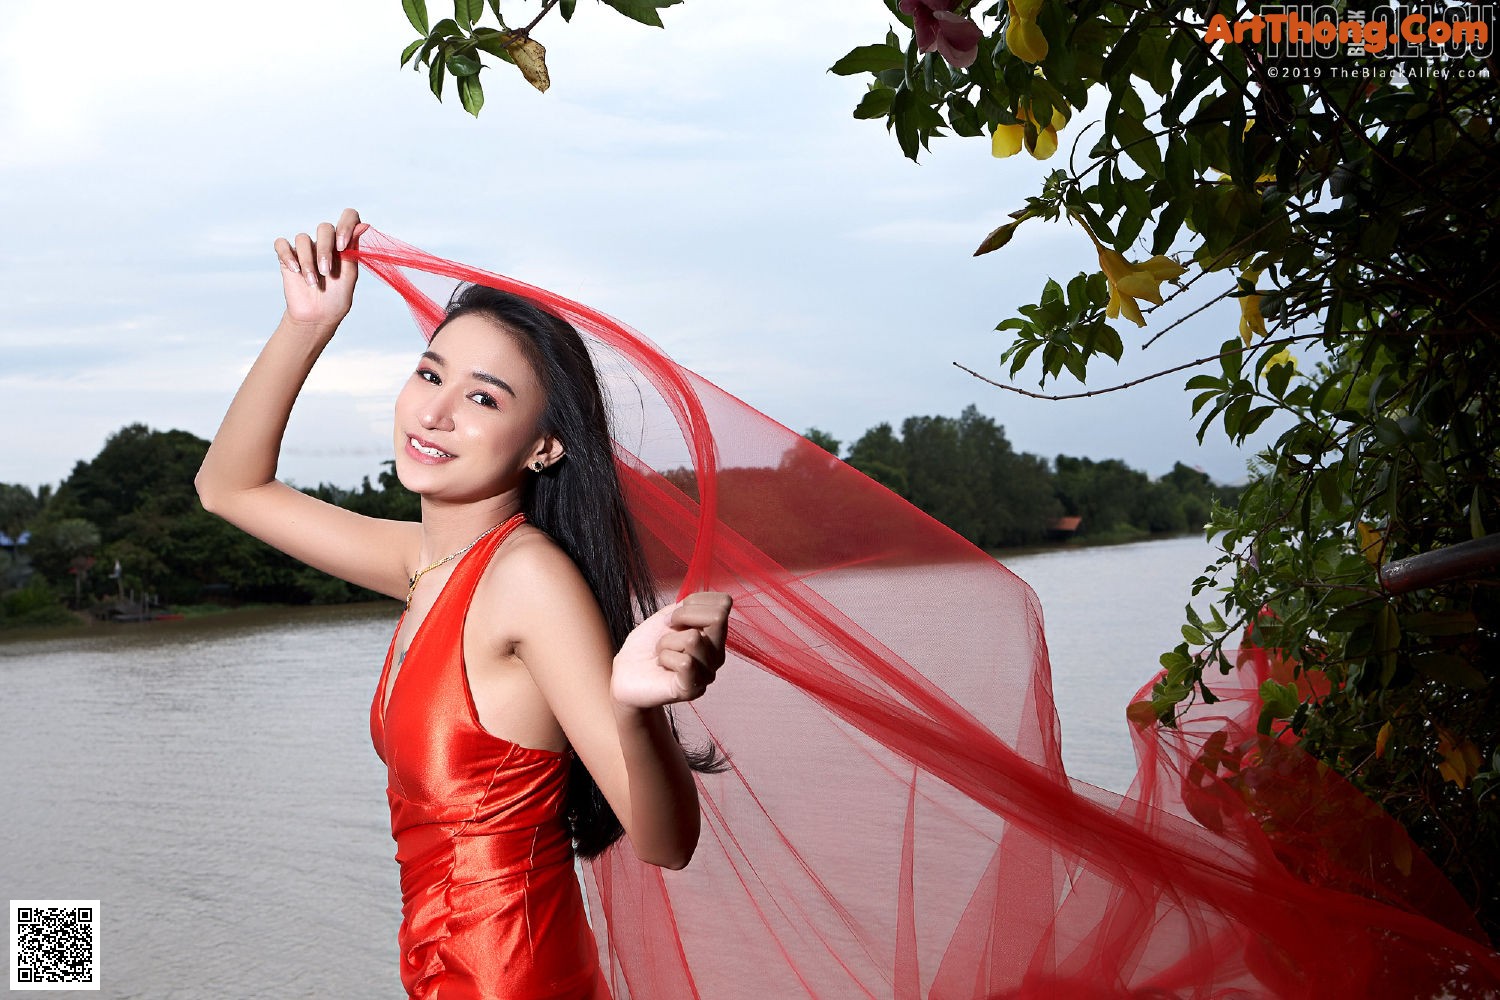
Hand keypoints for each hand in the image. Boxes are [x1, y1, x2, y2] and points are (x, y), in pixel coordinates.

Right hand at [274, 208, 366, 329]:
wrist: (317, 317)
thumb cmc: (336, 298)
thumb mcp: (349, 276)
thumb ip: (353, 251)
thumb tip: (363, 225)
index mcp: (344, 245)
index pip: (348, 217)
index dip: (346, 224)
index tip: (342, 246)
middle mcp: (325, 243)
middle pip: (324, 228)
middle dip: (325, 250)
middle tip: (326, 272)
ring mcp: (306, 249)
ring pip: (303, 238)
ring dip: (308, 262)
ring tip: (312, 282)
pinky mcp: (288, 257)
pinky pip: (282, 244)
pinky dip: (287, 255)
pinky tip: (295, 270)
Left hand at [612, 592, 731, 708]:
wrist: (625, 673)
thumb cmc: (645, 645)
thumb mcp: (667, 615)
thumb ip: (689, 606)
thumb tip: (704, 601)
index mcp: (714, 634)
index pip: (723, 602)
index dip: (693, 602)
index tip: (674, 617)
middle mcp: (717, 653)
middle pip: (718, 617)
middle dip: (682, 615)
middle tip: (667, 631)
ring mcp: (707, 672)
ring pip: (694, 639)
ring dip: (667, 642)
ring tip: (662, 653)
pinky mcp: (693, 689)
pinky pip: (685, 662)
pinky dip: (665, 658)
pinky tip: (662, 666)